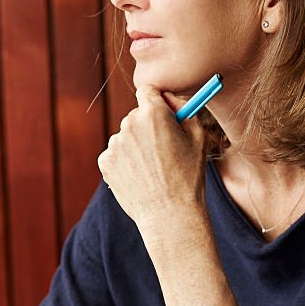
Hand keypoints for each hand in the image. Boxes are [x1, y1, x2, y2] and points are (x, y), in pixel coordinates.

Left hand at [97, 85, 207, 239]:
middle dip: (148, 125)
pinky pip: (116, 154)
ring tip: (153, 169)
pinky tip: (140, 177)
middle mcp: (129, 123)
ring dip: (136, 145)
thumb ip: (185, 110)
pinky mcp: (105, 162)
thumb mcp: (199, 137)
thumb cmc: (189, 177)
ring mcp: (115, 144)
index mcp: (153, 113)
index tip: (163, 111)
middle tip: (163, 147)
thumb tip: (171, 98)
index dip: (158, 100)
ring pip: (126, 136)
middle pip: (137, 114)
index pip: (148, 91)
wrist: (170, 215)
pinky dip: (126, 162)